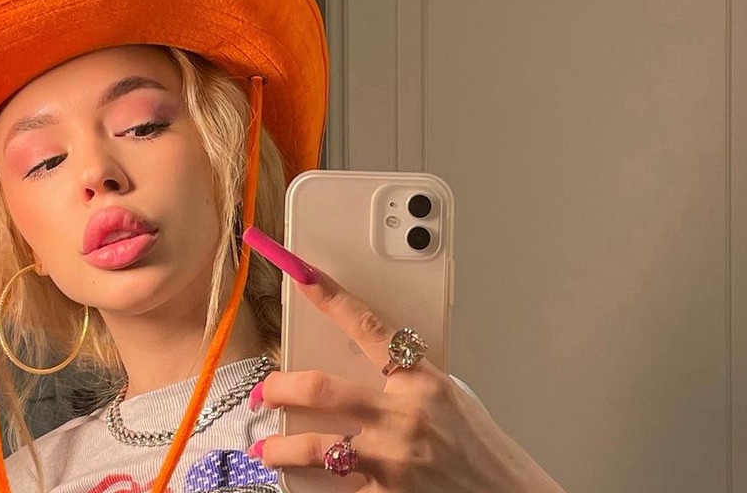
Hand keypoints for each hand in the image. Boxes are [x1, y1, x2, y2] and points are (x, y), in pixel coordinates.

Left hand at [242, 226, 565, 492]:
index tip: (301, 274)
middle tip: (266, 389)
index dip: (331, 299)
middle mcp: (403, 416)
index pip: (370, 328)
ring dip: (282, 446)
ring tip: (268, 446)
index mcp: (423, 382)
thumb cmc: (480, 450)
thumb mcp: (451, 401)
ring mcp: (391, 460)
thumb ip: (408, 382)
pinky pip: (334, 487)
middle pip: (322, 389)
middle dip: (282, 387)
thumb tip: (362, 368)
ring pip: (315, 447)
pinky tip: (299, 482)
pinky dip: (314, 485)